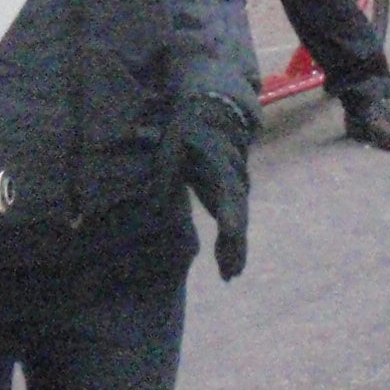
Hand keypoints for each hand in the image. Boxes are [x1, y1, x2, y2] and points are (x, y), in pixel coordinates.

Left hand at [173, 91, 254, 282]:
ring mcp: (236, 188)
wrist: (213, 114)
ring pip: (237, 224)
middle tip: (231, 270)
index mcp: (219, 162)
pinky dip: (230, 247)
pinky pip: (232, 225)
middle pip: (237, 213)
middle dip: (234, 242)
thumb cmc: (186, 131)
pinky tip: (227, 271)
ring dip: (233, 250)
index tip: (230, 230)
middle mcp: (234, 177)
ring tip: (229, 275)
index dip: (230, 210)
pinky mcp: (231, 198)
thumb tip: (152, 198)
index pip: (228, 189)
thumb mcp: (173, 145)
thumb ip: (167, 170)